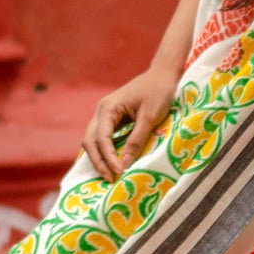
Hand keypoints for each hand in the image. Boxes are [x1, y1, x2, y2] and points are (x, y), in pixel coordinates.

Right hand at [82, 67, 176, 181]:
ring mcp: (105, 114)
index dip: (108, 157)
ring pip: (93, 140)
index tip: (119, 172)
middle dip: (98, 161)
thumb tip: (125, 164)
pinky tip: (111, 163)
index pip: (102, 138)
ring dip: (99, 158)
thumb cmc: (158, 92)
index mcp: (108, 108)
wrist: (163, 74)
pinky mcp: (112, 118)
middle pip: (90, 141)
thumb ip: (137, 139)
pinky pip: (102, 138)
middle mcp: (102, 111)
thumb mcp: (150, 117)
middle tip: (110, 179)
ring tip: (110, 175)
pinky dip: (104, 151)